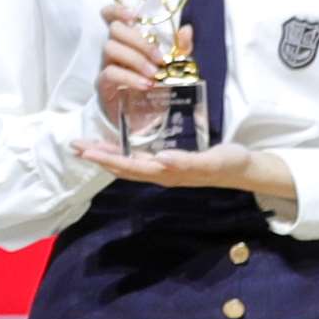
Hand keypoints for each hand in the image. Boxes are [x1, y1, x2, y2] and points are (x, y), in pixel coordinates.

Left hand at [73, 136, 297, 212]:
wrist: (244, 170)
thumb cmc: (229, 163)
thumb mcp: (212, 160)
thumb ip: (187, 161)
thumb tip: (160, 159)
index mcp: (167, 172)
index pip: (129, 166)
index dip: (106, 159)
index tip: (85, 151)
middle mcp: (160, 173)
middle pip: (122, 167)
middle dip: (98, 157)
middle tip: (74, 145)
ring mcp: (164, 170)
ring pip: (128, 164)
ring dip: (106, 156)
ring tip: (87, 146)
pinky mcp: (168, 164)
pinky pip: (138, 160)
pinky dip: (122, 153)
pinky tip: (116, 146)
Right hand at [91, 4, 168, 128]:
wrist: (144, 117)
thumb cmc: (154, 85)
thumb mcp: (172, 66)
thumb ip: (180, 48)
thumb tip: (186, 30)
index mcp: (128, 39)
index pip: (111, 15)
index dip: (117, 10)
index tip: (133, 16)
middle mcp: (115, 48)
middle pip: (115, 29)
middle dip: (139, 40)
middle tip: (159, 58)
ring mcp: (106, 65)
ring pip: (110, 48)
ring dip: (136, 59)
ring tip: (154, 74)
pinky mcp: (103, 84)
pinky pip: (110, 73)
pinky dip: (130, 77)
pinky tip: (145, 85)